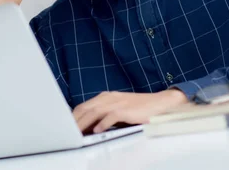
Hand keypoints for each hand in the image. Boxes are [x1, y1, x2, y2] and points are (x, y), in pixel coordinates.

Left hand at [73, 90, 188, 133]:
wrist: (162, 104)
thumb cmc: (140, 109)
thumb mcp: (119, 109)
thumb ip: (104, 115)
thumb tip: (89, 127)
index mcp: (106, 97)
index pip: (84, 106)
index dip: (73, 116)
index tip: (65, 127)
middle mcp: (110, 97)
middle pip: (86, 108)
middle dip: (75, 121)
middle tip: (67, 132)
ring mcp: (119, 102)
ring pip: (95, 112)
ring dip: (84, 123)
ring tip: (77, 133)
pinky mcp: (128, 109)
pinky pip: (112, 116)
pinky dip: (103, 123)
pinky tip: (97, 131)